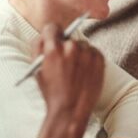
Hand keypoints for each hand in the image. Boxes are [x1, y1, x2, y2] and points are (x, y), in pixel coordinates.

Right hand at [34, 23, 104, 137]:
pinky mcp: (100, 58)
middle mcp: (71, 47)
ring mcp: (87, 52)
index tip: (53, 39)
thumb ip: (38, 50)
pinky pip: (93, 52)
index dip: (51, 34)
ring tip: (75, 71)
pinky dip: (89, 59)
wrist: (71, 110)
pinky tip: (84, 72)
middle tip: (65, 60)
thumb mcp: (37, 71)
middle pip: (68, 38)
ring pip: (82, 45)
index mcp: (53, 49)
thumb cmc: (52, 93)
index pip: (52, 28)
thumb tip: (44, 36)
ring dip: (79, 53)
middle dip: (65, 47)